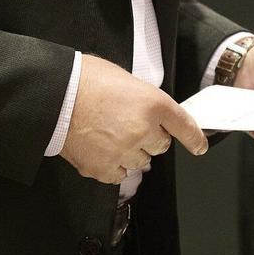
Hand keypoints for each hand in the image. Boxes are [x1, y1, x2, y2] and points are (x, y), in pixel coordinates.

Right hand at [60, 55, 208, 184]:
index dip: (194, 138)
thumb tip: (151, 114)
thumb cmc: (86, 80)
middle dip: (149, 137)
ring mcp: (124, 151)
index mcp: (153, 103)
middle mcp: (143, 130)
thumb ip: (144, 100)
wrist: (55, 95)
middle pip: (160, 146)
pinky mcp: (103, 167)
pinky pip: (120, 175)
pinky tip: (102, 150)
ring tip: (111, 136)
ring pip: (141, 162)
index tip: (198, 146)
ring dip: (132, 152)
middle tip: (127, 124)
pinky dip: (114, 165)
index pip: (184, 125)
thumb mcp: (126, 79)